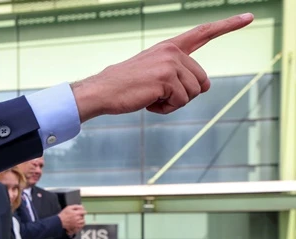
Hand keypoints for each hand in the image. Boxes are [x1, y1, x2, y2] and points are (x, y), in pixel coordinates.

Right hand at [58, 205, 85, 234]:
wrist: (60, 221)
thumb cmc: (63, 214)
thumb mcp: (69, 207)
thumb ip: (76, 206)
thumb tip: (82, 206)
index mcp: (76, 213)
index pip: (84, 212)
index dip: (83, 211)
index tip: (81, 212)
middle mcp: (77, 218)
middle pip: (83, 216)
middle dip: (81, 215)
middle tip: (77, 215)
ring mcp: (77, 223)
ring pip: (83, 221)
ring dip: (81, 220)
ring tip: (78, 219)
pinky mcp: (76, 227)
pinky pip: (81, 225)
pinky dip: (81, 224)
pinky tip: (78, 223)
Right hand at [72, 14, 252, 121]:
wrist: (101, 91)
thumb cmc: (124, 87)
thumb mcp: (153, 73)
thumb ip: (178, 72)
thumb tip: (203, 86)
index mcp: (169, 47)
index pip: (203, 32)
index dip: (228, 24)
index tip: (249, 16)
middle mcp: (172, 51)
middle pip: (201, 82)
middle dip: (184, 95)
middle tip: (158, 96)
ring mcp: (170, 64)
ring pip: (192, 94)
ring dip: (173, 104)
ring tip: (150, 98)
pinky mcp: (166, 79)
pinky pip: (180, 102)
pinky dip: (165, 109)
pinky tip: (148, 103)